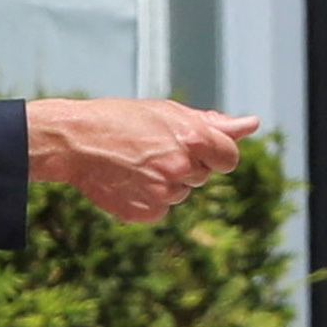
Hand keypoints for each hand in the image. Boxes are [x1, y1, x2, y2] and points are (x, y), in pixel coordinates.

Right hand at [28, 98, 258, 221]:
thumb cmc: (123, 120)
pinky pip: (161, 209)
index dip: (215, 152)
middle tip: (152, 148)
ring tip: (136, 163)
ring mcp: (163, 194)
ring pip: (181, 193)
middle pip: (203, 175)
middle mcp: (181, 168)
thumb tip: (252, 124)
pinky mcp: (146, 213)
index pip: (229, 158)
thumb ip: (214, 123)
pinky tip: (128, 180)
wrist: (74, 142)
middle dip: (186, 163)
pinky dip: (149, 198)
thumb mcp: (168, 113)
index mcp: (193, 139)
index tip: (196, 147)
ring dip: (167, 181)